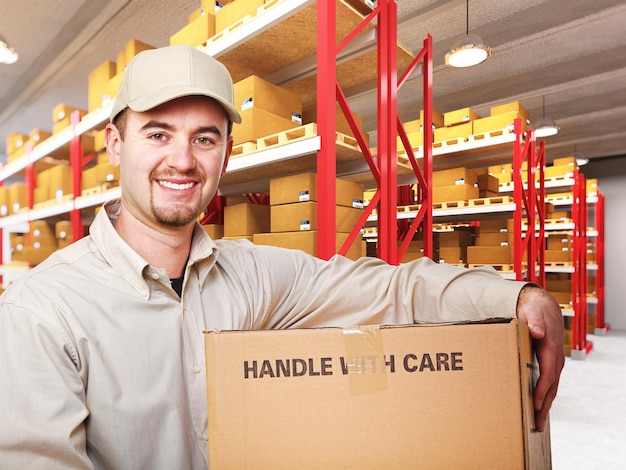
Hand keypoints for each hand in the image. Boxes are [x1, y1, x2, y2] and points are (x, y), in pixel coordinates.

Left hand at [516, 285, 564, 431]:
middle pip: (551, 388)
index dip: (541, 391)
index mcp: (550, 350)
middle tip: (537, 424)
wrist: (544, 309)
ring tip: (537, 422)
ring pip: (551, 388)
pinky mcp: (550, 364)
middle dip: (544, 407)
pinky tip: (537, 406)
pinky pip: (548, 383)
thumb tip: (538, 332)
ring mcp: (554, 363)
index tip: (535, 406)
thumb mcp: (532, 313)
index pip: (547, 376)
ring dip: (545, 405)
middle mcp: (555, 359)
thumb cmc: (534, 312)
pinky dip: (544, 396)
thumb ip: (535, 322)